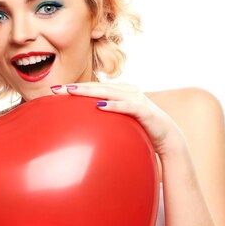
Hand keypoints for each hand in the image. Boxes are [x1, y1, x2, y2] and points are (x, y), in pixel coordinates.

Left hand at [51, 82, 184, 157]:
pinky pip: (127, 107)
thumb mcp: (121, 123)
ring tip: (72, 92)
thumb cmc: (143, 130)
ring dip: (90, 92)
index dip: (76, 87)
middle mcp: (128, 91)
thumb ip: (106, 120)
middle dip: (76, 87)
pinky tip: (100, 106)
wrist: (169, 138)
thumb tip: (85, 127)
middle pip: (98, 87)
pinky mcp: (145, 111)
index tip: (55, 90)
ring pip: (109, 92)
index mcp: (121, 91)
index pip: (95, 87)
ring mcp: (137, 99)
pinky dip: (114, 105)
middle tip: (56, 89)